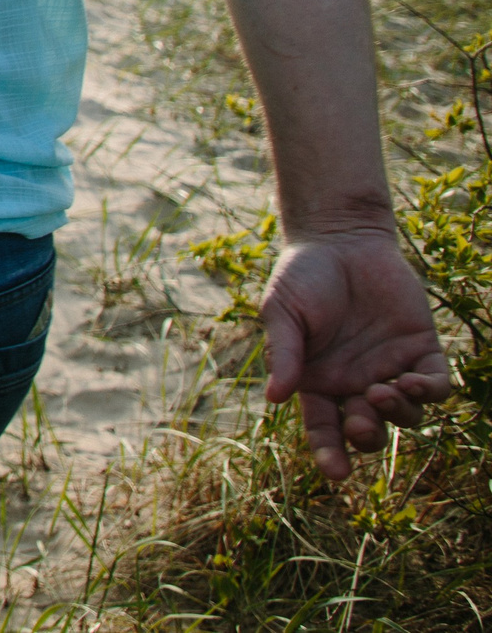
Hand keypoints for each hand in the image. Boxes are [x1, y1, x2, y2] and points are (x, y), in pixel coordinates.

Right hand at [259, 228, 452, 480]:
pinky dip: (429, 391)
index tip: (337, 474)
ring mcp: (391, 367)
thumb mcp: (282, 312)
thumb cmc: (302, 275)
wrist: (341, 238)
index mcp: (320, 381)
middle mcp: (357, 383)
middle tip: (361, 424)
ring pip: (407, 415)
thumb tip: (275, 399)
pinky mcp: (422, 348)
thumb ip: (285, 354)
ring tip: (384, 390)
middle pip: (369, 430)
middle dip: (366, 438)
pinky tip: (412, 381)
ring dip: (398, 413)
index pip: (325, 429)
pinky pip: (437, 385)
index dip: (330, 453)